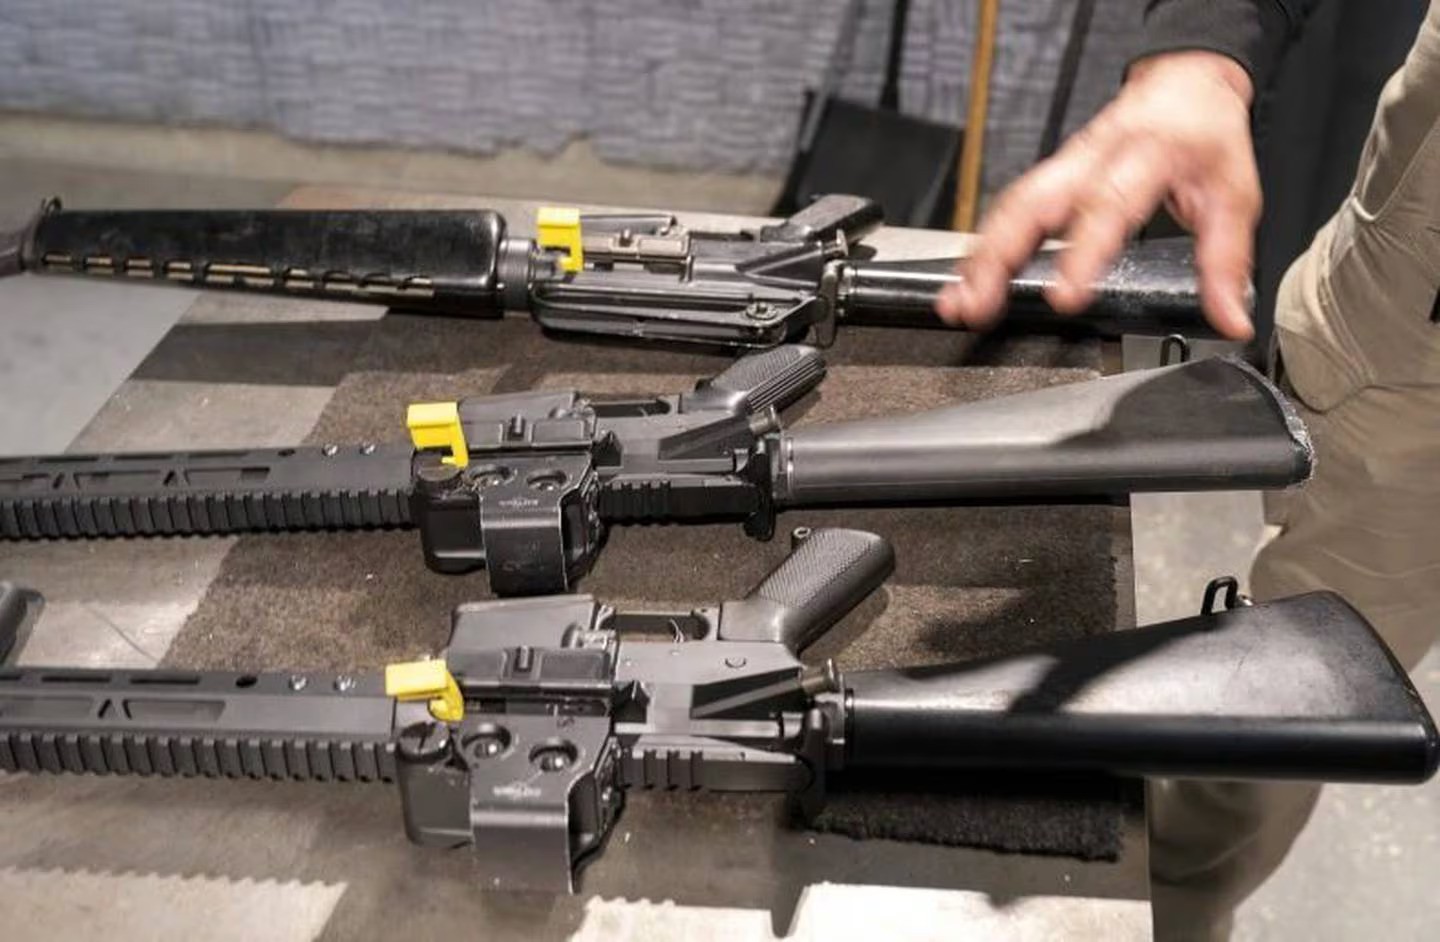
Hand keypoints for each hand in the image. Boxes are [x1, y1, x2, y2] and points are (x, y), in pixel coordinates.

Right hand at [937, 51, 1260, 339]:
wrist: (1185, 84)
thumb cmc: (1204, 136)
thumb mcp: (1235, 195)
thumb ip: (1226, 261)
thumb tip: (1230, 318)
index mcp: (1144, 155)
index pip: (1107, 205)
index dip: (1081, 253)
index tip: (1064, 296)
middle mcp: (1093, 157)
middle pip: (1033, 202)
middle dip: (999, 256)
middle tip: (978, 302)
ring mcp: (1064, 164)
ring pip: (1010, 206)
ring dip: (980, 256)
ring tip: (959, 301)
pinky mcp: (1050, 175)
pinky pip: (1009, 207)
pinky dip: (984, 245)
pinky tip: (967, 278)